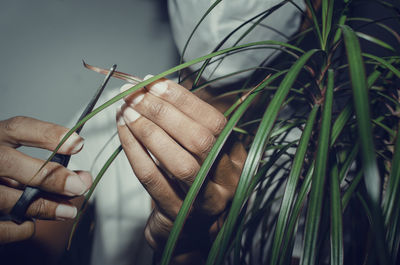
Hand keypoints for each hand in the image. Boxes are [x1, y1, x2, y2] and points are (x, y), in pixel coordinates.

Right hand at [0, 116, 91, 243]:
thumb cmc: (5, 175)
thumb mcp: (18, 162)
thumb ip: (46, 166)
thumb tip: (82, 180)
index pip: (18, 128)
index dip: (48, 134)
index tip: (78, 144)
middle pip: (8, 162)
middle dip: (48, 176)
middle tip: (79, 186)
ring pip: (4, 198)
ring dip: (42, 207)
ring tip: (68, 212)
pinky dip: (18, 228)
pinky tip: (30, 224)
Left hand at [116, 76, 245, 259]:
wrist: (188, 228)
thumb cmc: (193, 179)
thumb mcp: (203, 151)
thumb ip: (190, 122)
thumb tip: (159, 86)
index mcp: (236, 157)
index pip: (215, 123)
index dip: (185, 100)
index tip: (157, 83)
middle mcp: (226, 180)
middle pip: (199, 141)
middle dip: (164, 112)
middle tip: (136, 95)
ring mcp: (203, 200)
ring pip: (178, 163)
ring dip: (148, 131)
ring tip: (126, 110)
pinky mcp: (177, 214)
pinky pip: (152, 179)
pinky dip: (134, 151)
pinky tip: (123, 132)